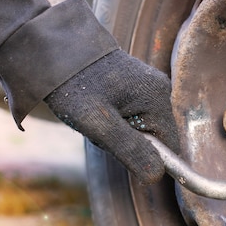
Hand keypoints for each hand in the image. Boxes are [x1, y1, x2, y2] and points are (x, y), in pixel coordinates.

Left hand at [44, 49, 179, 183]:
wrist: (53, 49)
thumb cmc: (73, 84)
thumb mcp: (98, 123)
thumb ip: (130, 149)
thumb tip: (157, 176)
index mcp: (158, 97)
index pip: (171, 146)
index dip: (148, 158)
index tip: (117, 149)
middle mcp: (161, 89)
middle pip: (155, 137)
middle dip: (128, 143)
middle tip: (99, 128)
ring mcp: (150, 85)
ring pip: (143, 127)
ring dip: (119, 132)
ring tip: (95, 115)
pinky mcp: (138, 84)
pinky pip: (134, 114)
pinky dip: (116, 119)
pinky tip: (98, 107)